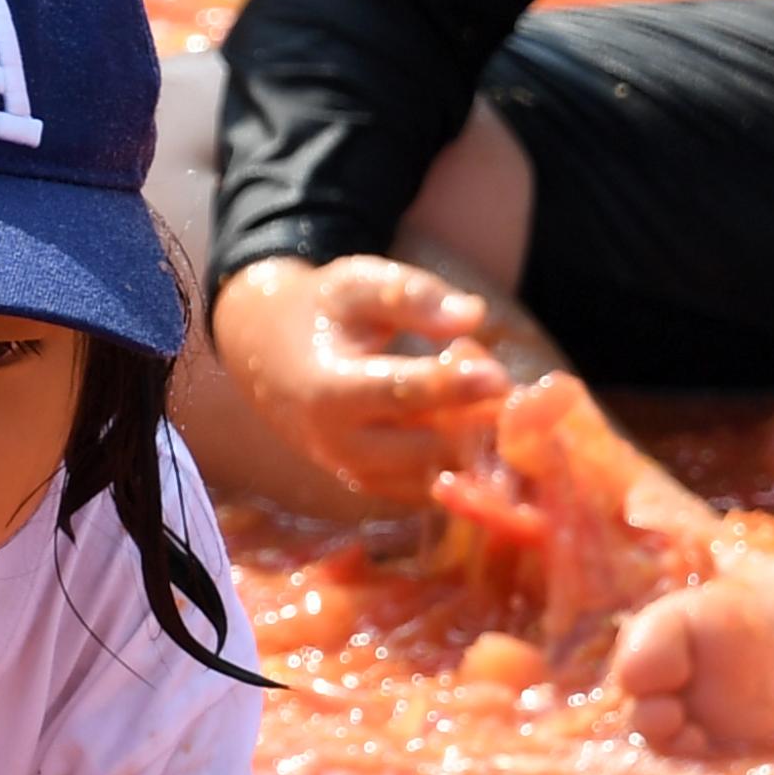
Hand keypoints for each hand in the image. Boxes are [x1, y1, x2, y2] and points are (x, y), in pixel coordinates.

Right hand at [212, 253, 511, 502]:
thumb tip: (473, 315)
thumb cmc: (320, 311)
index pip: (399, 395)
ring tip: (491, 400)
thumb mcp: (356, 285)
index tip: (500, 376)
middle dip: (474, 420)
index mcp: (328, 390)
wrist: (267, 354)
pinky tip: (476, 421)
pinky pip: (426, 489)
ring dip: (474, 443)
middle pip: (424, 447)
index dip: (453, 387)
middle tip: (506, 384)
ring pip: (433, 475)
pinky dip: (461, 464)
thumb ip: (412, 295)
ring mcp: (353, 471)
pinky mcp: (369, 484)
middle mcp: (337, 443)